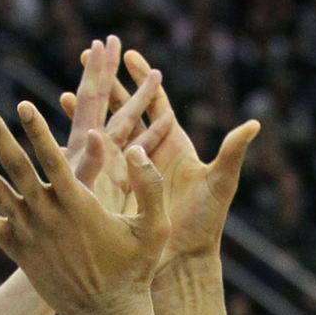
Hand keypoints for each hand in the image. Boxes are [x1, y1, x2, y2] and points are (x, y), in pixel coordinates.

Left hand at [0, 100, 168, 314]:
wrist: (108, 311)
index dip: (37, 131)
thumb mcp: (154, 227)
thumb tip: (133, 148)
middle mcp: (48, 215)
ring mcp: (28, 233)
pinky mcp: (17, 250)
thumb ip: (148, 185)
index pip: (54, 160)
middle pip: (15, 166)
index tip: (24, 105)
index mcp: (80, 206)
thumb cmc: (135, 268)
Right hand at [64, 49, 258, 268]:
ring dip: (89, 112)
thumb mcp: (220, 184)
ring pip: (106, 132)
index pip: (158, 104)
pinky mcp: (114, 190)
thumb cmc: (204, 224)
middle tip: (90, 56)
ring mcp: (131, 172)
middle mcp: (152, 155)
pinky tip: (60, 132)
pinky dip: (79, 144)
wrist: (182, 261)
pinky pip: (93, 162)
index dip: (144, 78)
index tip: (128, 53)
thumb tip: (255, 123)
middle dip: (110, 84)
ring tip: (69, 89)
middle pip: (128, 110)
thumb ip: (233, 152)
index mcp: (175, 146)